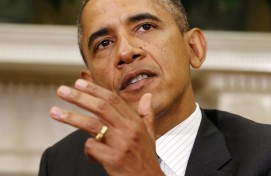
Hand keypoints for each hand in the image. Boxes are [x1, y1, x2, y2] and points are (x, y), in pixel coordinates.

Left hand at [49, 79, 163, 175]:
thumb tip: (147, 96)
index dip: (95, 89)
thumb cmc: (146, 157)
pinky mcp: (113, 159)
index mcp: (135, 122)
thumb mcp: (150, 133)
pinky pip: (92, 147)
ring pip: (92, 124)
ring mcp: (121, 144)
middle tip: (62, 91)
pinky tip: (91, 154)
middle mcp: (128, 129)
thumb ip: (147, 114)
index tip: (79, 83)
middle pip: (100, 107)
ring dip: (71, 117)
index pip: (113, 99)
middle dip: (79, 97)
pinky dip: (87, 149)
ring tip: (55, 112)